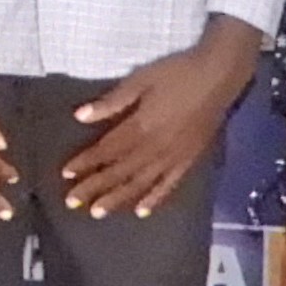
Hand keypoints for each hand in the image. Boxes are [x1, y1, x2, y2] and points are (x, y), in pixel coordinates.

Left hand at [60, 25, 260, 219]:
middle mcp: (156, 148)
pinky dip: (154, 198)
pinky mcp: (190, 160)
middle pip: (120, 172)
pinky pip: (169, 184)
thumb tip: (80, 115)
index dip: (85, 163)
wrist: (220, 75)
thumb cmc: (177, 73)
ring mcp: (174, 157)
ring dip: (117, 198)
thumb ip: (112, 101)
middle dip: (94, 187)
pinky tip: (141, 211)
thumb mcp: (141, 80)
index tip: (66, 174)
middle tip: (72, 203)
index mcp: (141, 127)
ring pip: (140, 183)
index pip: (107, 151)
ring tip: (97, 212)